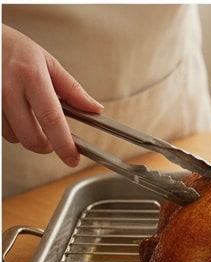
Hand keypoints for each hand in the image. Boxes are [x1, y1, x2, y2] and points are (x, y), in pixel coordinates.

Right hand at [1, 24, 101, 166]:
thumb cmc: (14, 48)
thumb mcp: (47, 62)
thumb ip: (72, 89)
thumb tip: (95, 109)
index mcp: (31, 76)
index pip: (52, 119)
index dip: (64, 144)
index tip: (73, 158)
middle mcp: (8, 89)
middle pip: (31, 137)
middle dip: (46, 145)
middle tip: (52, 138)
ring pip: (13, 137)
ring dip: (25, 134)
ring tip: (27, 114)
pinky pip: (0, 129)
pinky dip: (11, 127)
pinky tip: (14, 111)